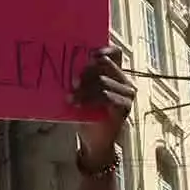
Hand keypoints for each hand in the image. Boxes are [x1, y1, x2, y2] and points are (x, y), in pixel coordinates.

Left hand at [70, 46, 135, 166]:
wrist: (94, 140)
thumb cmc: (86, 113)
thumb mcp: (82, 92)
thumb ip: (79, 78)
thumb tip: (62, 63)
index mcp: (115, 73)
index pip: (115, 53)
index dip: (104, 49)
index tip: (89, 54)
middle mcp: (124, 81)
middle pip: (105, 65)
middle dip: (86, 72)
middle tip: (72, 82)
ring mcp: (127, 94)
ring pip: (103, 81)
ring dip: (83, 89)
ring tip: (70, 98)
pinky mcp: (125, 107)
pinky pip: (106, 96)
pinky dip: (89, 99)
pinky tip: (77, 104)